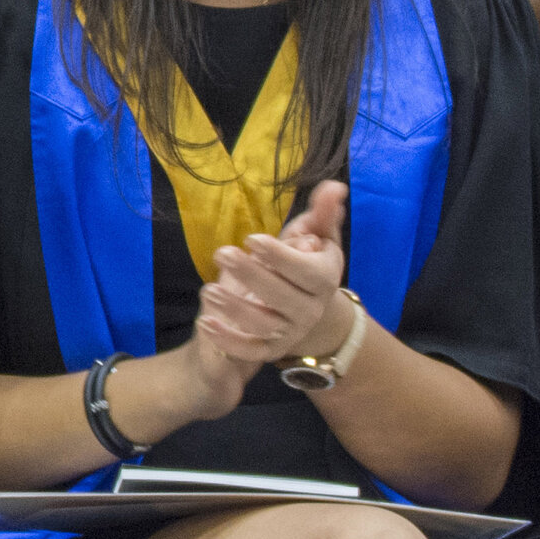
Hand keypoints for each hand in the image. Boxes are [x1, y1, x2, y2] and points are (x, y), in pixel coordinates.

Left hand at [196, 180, 352, 371]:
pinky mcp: (270, 350)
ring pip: (265, 325)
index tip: (251, 238)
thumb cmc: (307, 262)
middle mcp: (310, 309)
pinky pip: (251, 351)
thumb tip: (333, 187)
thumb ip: (322, 212)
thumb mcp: (316, 235)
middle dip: (252, 276)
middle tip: (222, 253)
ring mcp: (290, 332)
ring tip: (208, 289)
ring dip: (235, 309)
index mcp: (324, 279)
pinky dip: (229, 341)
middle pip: (283, 298)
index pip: (307, 272)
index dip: (281, 256)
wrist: (307, 307)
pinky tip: (205, 322)